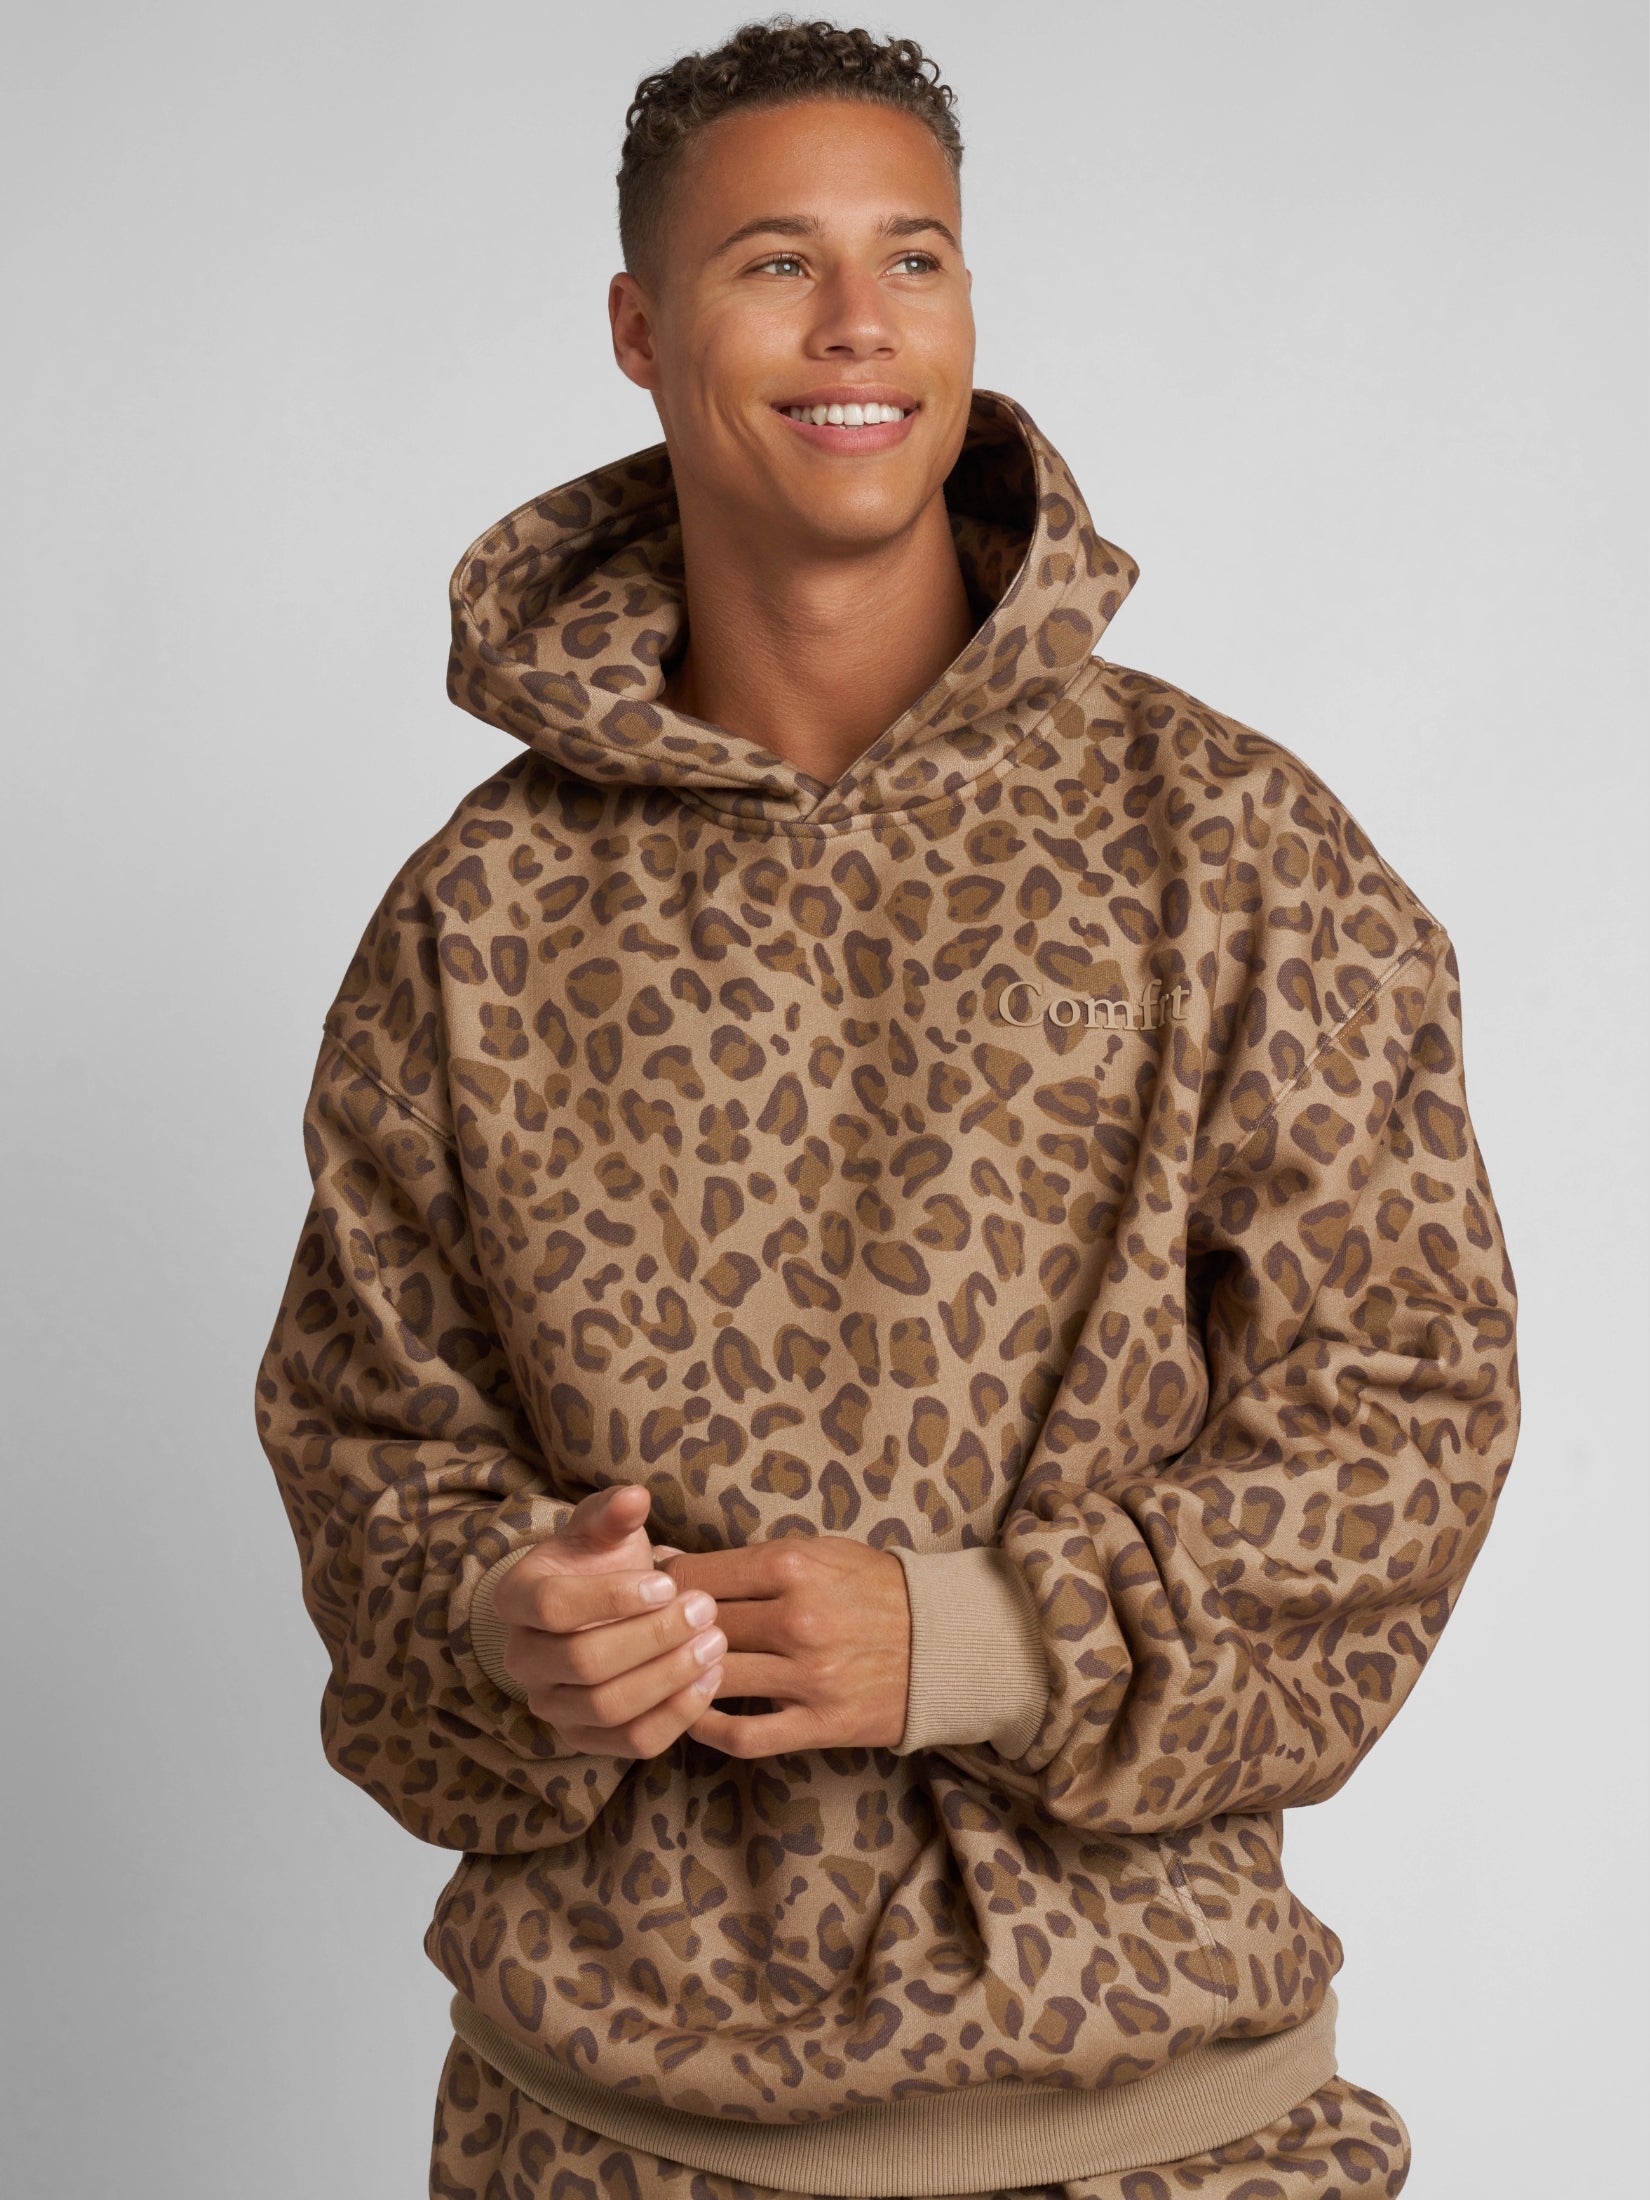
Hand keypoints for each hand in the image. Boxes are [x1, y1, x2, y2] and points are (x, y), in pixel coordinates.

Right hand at [491, 1484, 725, 1756]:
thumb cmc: (600, 1562)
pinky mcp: (586, 1739)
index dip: (612, 1597)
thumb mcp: (602, 1530)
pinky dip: (675, 1716)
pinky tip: (710, 1680)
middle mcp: (522, 1659)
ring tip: (715, 1644)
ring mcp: (551, 1705)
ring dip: (669, 1677)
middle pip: (584, 1662)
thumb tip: (635, 1497)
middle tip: (706, 1610)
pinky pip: (631, 1743)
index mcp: (517, 1598)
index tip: (667, 1582)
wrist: (598, 1608)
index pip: (553, 1606)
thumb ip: (613, 1513)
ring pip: (607, 1708)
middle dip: (654, 1637)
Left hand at [660, 1537, 910, 1755]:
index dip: (661, 1587)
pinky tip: (692, 1715)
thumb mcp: (818, 1551)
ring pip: (713, 1680)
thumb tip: (668, 1561)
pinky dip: (708, 1728)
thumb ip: (747, 1559)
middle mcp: (798, 1620)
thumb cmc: (872, 1587)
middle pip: (698, 1629)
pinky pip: (744, 1736)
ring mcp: (809, 1676)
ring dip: (681, 1679)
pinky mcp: (821, 1723)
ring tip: (664, 1675)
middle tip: (644, 1636)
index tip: (648, 1594)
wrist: (945, 1640)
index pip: (696, 1576)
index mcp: (794, 1567)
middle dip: (663, 1632)